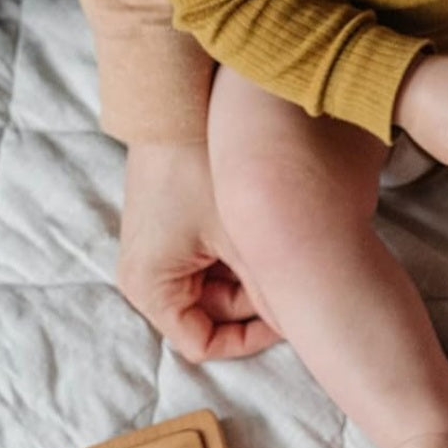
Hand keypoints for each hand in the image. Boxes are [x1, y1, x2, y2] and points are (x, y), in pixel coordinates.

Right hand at [118, 141, 281, 362]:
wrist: (174, 104)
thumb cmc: (198, 166)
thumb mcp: (241, 234)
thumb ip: (267, 287)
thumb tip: (301, 323)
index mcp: (150, 289)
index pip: (202, 343)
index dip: (248, 339)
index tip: (287, 317)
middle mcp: (146, 277)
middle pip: (212, 313)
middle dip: (255, 298)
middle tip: (293, 272)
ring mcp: (158, 251)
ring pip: (217, 284)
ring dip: (250, 272)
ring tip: (281, 243)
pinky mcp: (171, 228)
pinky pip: (210, 257)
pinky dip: (238, 251)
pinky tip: (264, 229)